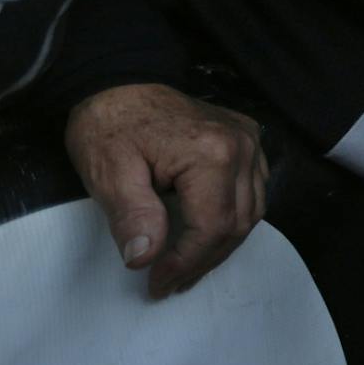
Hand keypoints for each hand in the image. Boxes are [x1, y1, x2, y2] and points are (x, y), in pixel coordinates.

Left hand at [64, 83, 268, 298]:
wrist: (121, 81)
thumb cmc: (110, 125)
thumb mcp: (108, 172)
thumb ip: (132, 216)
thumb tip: (145, 258)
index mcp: (211, 155)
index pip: (212, 227)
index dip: (186, 263)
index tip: (156, 283)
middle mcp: (241, 147)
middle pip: (238, 222)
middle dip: (204, 260)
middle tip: (170, 282)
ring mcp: (249, 140)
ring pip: (253, 209)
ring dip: (222, 243)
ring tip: (188, 264)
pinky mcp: (247, 138)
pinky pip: (255, 189)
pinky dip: (235, 216)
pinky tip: (208, 228)